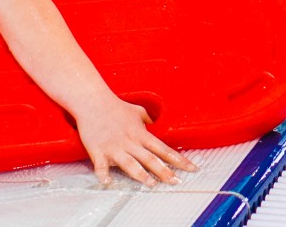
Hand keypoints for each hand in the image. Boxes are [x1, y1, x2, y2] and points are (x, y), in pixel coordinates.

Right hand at [74, 95, 197, 185]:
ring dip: (141, 174)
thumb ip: (147, 120)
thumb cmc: (116, 106)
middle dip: (164, 171)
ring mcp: (115, 147)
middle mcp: (130, 142)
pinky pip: (101, 165)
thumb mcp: (137, 111)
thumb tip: (153, 123)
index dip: (179, 159)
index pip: (164, 149)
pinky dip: (104, 174)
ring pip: (130, 163)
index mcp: (141, 134)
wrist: (93, 102)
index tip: (192, 168)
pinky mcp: (98, 151)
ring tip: (152, 184)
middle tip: (177, 182)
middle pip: (150, 158)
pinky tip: (107, 182)